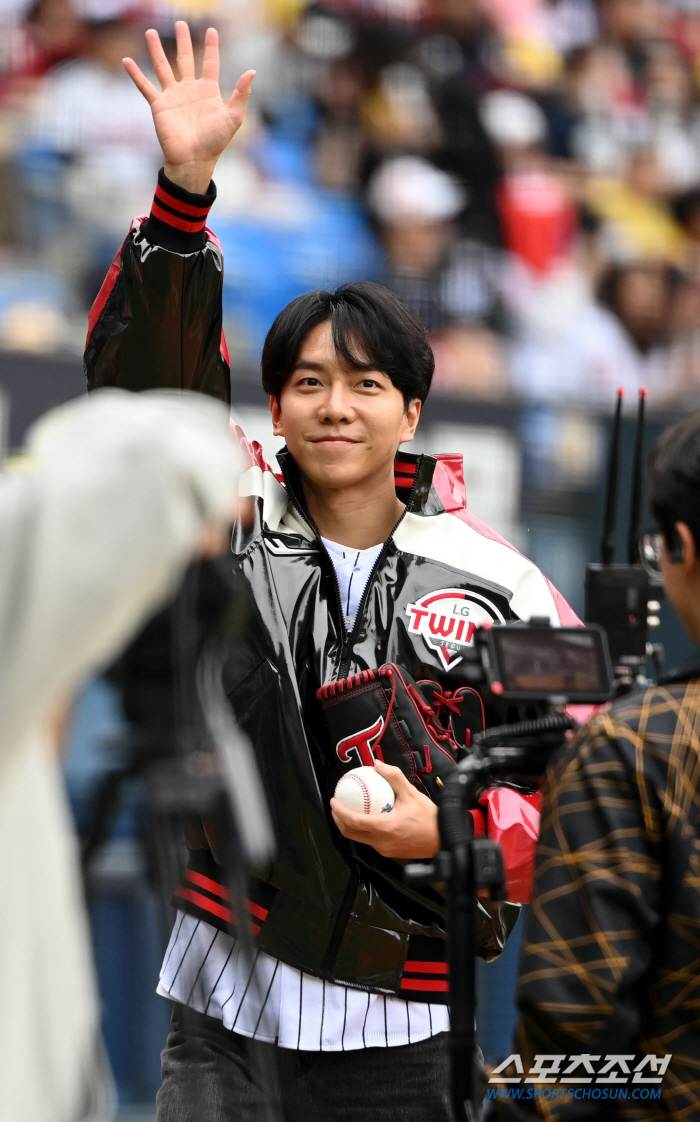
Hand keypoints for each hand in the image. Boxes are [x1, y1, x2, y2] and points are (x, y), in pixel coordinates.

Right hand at [123, 21, 254, 193]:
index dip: (211, 47)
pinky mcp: (159, 105)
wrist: (194, 160)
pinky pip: (145, 86)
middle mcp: (189, 90)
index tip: (212, 31)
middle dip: (184, 41)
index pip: (210, 63)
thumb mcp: (233, 117)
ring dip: (157, 50)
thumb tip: (252, 71)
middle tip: (181, 24)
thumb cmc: (215, 142)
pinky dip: (135, 74)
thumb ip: (241, 93)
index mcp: (208, 91)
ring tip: (151, 32)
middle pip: (185, 59)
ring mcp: (173, 96)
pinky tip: (126, 61)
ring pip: (163, 67)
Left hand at [330, 760, 439, 859]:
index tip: (334, 800)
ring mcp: (384, 849)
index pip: (353, 821)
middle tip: (337, 805)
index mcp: (385, 828)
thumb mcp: (412, 793)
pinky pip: (370, 841)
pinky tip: (367, 818)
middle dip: (338, 819)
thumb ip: (394, 777)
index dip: (339, 811)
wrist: (442, 840)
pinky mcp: (388, 852)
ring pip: (359, 838)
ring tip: (348, 810)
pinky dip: (362, 830)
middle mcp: (381, 842)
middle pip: (350, 833)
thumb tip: (378, 765)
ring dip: (349, 826)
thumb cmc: (429, 819)